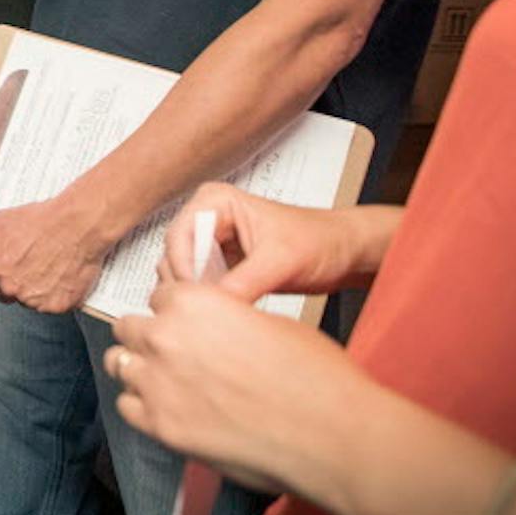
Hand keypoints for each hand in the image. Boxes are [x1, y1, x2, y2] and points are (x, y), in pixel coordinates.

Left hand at [0, 190, 110, 312]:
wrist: (78, 226)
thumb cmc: (41, 221)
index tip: (0, 262)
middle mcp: (9, 287)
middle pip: (1, 292)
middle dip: (9, 279)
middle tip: (26, 260)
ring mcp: (33, 299)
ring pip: (25, 300)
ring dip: (31, 288)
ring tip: (46, 265)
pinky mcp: (56, 306)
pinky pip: (50, 306)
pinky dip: (54, 295)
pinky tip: (59, 275)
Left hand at [107, 280, 368, 494]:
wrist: (329, 433)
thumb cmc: (313, 375)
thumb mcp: (267, 323)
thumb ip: (223, 320)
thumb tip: (211, 330)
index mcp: (192, 303)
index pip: (159, 298)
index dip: (175, 313)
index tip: (187, 327)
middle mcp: (164, 338)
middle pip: (130, 328)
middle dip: (150, 337)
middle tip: (175, 354)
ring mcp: (157, 383)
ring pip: (120, 364)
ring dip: (140, 369)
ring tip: (168, 382)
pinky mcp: (160, 426)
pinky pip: (127, 406)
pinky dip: (143, 406)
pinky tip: (170, 409)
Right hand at [161, 182, 362, 301]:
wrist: (343, 253)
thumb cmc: (320, 241)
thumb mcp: (282, 262)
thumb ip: (245, 282)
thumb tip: (215, 306)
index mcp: (216, 201)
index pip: (178, 236)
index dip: (185, 270)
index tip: (201, 299)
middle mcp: (207, 218)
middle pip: (173, 256)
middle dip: (189, 286)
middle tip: (212, 311)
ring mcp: (210, 243)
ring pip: (180, 275)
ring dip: (197, 296)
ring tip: (223, 313)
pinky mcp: (218, 265)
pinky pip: (197, 287)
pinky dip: (207, 302)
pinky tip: (226, 312)